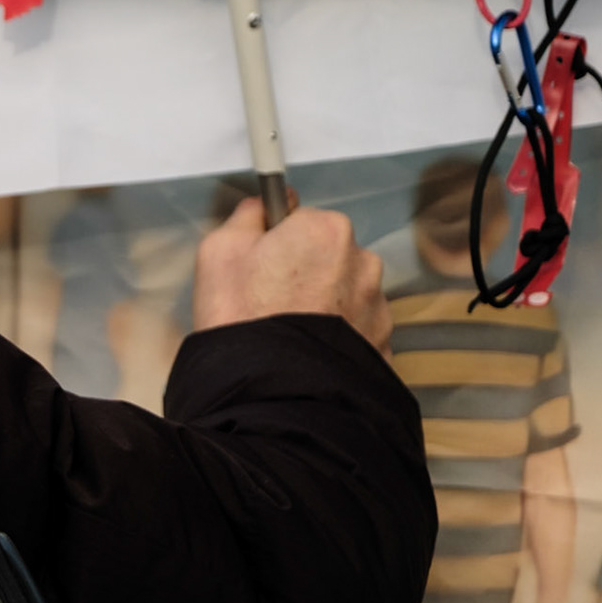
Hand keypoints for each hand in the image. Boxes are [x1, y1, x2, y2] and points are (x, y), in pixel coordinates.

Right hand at [192, 196, 391, 353]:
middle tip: (268, 299)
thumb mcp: (219, 250)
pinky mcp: (382, 344)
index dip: (275, 240)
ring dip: (323, 303)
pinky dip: (336, 335)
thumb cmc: (242, 318)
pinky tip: (307, 350)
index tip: (259, 263)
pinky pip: (354, 327)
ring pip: (344, 291)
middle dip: (303, 269)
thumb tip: (261, 209)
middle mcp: (361, 262)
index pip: (299, 218)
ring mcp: (377, 306)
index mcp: (325, 230)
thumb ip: (246, 217)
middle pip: (326, 253)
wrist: (272, 394)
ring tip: (289, 330)